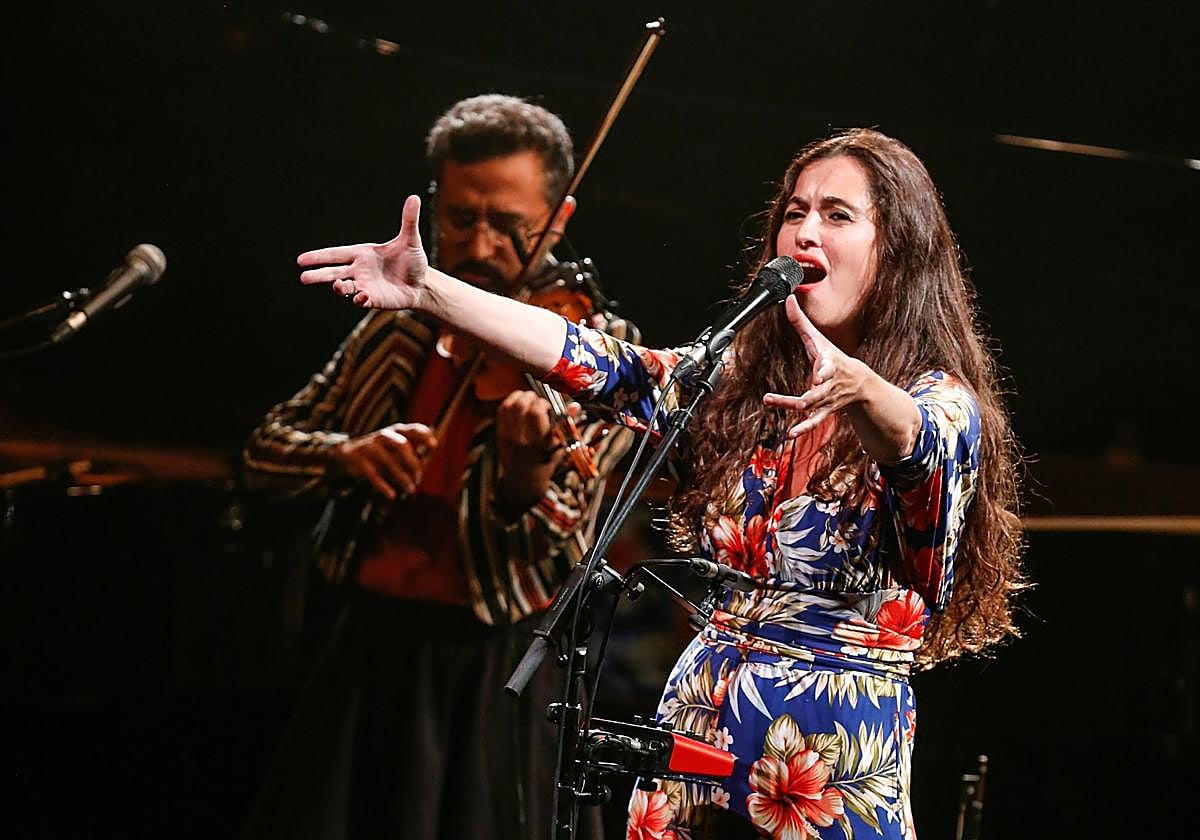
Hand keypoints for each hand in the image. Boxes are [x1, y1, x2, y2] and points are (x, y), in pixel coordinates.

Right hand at [298, 194, 429, 309]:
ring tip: (336, 286)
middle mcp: (359, 270)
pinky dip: (358, 299)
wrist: (423, 284)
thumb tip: (414, 197)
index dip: (319, 256)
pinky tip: (362, 296)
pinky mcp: (373, 299)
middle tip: (303, 277)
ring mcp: (365, 285)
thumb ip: (408, 220)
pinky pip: (360, 300)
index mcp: (362, 254)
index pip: (336, 254)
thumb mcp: (411, 240)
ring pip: (344, 287)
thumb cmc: (414, 261)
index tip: (301, 259)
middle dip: (319, 275)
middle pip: (333, 272)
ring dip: (338, 287)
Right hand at [330, 422, 437, 500]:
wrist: (348, 453)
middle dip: (413, 462)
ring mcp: (370, 447)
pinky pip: (373, 474)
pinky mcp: (359, 460)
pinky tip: (392, 495)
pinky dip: (383, 486)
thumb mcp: (396, 449)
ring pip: (389, 461)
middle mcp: (383, 436)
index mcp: (396, 431)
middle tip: (419, 478)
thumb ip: (413, 453)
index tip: (434, 445)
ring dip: (402, 477)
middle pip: (401, 445)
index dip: (424, 435)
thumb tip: (429, 462)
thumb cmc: (381, 451)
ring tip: (410, 489)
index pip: (412, 429)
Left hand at [494, 390, 562, 511]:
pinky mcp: (499, 436)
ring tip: (527, 398)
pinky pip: (501, 412)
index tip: (547, 406)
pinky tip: (518, 402)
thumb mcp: (560, 445)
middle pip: (520, 407)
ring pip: (509, 407)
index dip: (542, 403)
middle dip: (530, 397)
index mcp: (539, 443)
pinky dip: (509, 402)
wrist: (525, 479)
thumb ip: (566, 424)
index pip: (536, 413)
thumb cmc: (547, 460)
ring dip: (519, 397)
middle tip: (536, 400)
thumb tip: (575, 405)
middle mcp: (522, 440)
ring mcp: (508, 438)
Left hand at [762, 295, 867, 437]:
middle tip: (797, 401)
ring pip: (812, 406)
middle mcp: (830, 383)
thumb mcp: (818, 340)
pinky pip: (815, 421)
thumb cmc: (833, 357)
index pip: (828, 367)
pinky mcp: (825, 410)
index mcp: (830, 364)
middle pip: (818, 391)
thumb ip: (800, 322)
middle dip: (810, 397)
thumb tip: (787, 298)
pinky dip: (804, 429)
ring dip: (794, 407)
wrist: (859, 381)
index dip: (824, 370)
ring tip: (777, 406)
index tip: (818, 374)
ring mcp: (828, 398)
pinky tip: (790, 435)